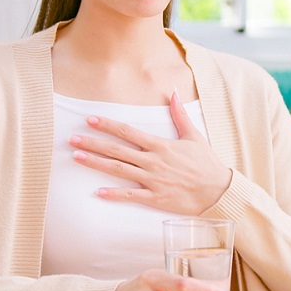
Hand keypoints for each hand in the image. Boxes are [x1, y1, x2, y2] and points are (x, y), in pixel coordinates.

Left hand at [68, 89, 232, 214]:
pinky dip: (114, 194)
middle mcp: (153, 161)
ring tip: (76, 157)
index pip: (128, 132)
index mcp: (160, 145)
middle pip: (117, 150)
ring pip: (119, 170)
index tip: (89, 119)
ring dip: (96, 163)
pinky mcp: (156, 198)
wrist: (218, 190)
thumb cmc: (206, 164)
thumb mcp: (194, 136)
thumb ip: (180, 115)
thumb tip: (174, 92)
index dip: (107, 125)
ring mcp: (153, 180)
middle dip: (93, 143)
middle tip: (71, 138)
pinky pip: (132, 195)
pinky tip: (98, 192)